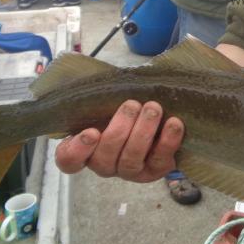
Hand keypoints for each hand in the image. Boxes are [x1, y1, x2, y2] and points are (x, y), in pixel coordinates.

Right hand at [55, 100, 183, 182]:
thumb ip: (97, 93)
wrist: (157, 117)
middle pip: (104, 157)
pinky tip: (174, 123)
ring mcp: (129, 170)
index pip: (69, 159)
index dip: (77, 150)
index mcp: (85, 148)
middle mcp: (104, 163)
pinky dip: (168, 141)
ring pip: (131, 160)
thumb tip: (88, 72)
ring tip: (153, 108)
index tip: (90, 131)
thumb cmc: (124, 106)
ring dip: (143, 132)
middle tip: (131, 104)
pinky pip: (159, 161)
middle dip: (119, 130)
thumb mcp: (107, 98)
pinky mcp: (154, 171)